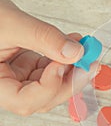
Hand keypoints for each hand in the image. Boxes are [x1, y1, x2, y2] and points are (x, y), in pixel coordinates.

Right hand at [0, 0, 96, 115]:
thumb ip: (44, 38)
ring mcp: (20, 77)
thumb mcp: (12, 24)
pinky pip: (53, 69)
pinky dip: (67, 58)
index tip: (63, 66)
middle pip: (44, 97)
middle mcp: (7, 85)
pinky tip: (75, 45)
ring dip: (73, 69)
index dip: (48, 87)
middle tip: (88, 62)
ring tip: (84, 49)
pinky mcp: (30, 66)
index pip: (24, 101)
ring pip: (53, 85)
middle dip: (70, 80)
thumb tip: (75, 52)